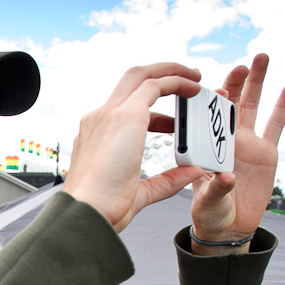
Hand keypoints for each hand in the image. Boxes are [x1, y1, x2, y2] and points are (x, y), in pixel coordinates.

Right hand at [63, 63, 206, 231]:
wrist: (88, 211)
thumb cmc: (105, 209)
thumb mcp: (141, 191)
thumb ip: (167, 180)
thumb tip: (192, 171)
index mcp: (96, 137)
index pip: (124, 112)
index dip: (152, 112)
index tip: (172, 121)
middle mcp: (99, 119)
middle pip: (130, 80)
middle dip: (161, 74)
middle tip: (189, 80)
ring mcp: (109, 114)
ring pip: (142, 76)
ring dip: (171, 72)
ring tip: (196, 79)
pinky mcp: (125, 116)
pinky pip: (156, 86)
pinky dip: (177, 83)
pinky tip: (195, 90)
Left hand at [188, 54, 284, 246]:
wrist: (227, 226)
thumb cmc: (208, 211)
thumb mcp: (206, 201)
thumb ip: (216, 188)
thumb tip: (228, 178)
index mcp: (205, 146)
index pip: (205, 117)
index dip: (209, 101)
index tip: (212, 88)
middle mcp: (225, 139)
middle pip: (230, 102)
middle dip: (235, 81)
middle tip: (242, 64)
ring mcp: (247, 143)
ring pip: (252, 106)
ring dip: (256, 82)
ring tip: (261, 58)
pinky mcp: (267, 152)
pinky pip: (275, 126)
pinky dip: (281, 107)